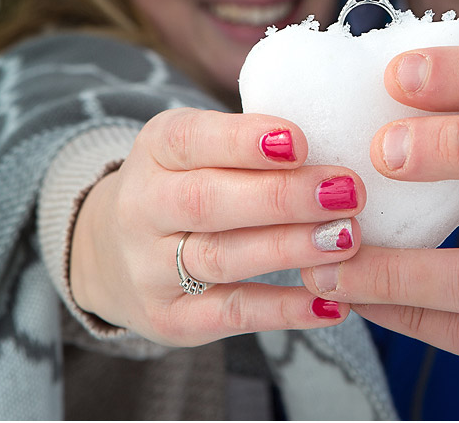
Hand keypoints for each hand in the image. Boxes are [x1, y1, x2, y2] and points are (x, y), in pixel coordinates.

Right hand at [70, 108, 364, 345]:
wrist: (112, 253)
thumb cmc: (186, 184)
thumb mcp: (198, 149)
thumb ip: (249, 145)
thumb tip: (337, 143)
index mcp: (155, 150)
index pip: (191, 140)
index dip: (244, 141)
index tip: (300, 142)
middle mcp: (142, 207)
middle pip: (208, 201)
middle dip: (282, 197)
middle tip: (346, 192)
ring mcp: (149, 268)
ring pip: (221, 257)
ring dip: (290, 248)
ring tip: (346, 239)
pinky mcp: (170, 318)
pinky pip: (231, 313)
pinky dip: (284, 310)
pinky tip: (333, 302)